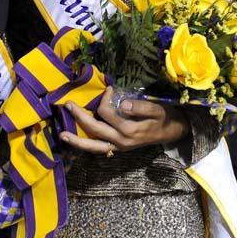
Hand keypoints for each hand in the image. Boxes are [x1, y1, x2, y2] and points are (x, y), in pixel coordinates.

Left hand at [59, 87, 189, 155]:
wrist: (173, 132)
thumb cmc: (164, 117)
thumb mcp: (157, 109)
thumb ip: (141, 107)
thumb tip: (124, 104)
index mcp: (130, 130)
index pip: (107, 113)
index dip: (105, 99)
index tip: (110, 89)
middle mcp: (121, 141)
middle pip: (95, 130)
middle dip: (79, 118)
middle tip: (68, 105)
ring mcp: (119, 147)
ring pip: (94, 146)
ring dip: (77, 141)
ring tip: (63, 135)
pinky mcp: (118, 148)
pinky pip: (99, 149)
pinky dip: (87, 146)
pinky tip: (76, 141)